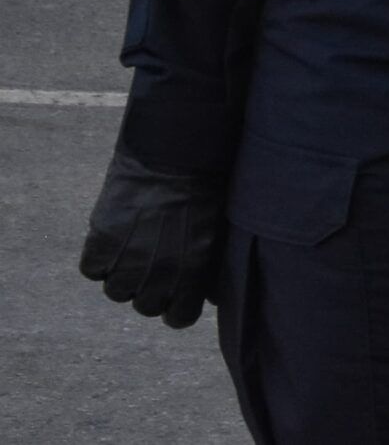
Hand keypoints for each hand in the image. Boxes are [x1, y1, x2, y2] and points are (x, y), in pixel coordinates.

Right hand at [79, 144, 224, 326]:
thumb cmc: (206, 183)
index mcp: (193, 270)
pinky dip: (99, 259)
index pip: (179, 318)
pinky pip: (91, 270)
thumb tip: (208, 294)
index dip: (175, 307)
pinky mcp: (102, 240)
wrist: (176, 151)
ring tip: (133, 247)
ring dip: (122, 275)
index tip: (174, 295)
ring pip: (115, 292)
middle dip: (148, 290)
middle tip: (152, 265)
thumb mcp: (216, 229)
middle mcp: (160, 271)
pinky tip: (113, 240)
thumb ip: (207, 266)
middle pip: (145, 307)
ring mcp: (128, 258)